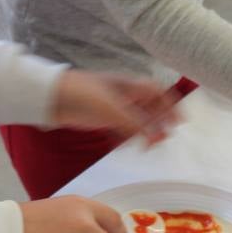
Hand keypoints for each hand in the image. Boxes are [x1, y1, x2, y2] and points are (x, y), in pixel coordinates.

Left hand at [50, 70, 181, 146]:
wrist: (51, 97)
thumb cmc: (83, 95)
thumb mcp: (113, 109)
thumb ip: (135, 123)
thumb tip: (157, 137)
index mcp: (129, 85)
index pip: (156, 92)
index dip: (170, 105)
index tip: (179, 122)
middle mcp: (123, 94)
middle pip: (148, 107)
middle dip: (158, 121)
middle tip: (164, 139)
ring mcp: (111, 105)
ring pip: (135, 118)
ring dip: (143, 131)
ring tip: (149, 147)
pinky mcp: (100, 117)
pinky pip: (120, 126)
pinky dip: (126, 135)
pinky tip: (127, 145)